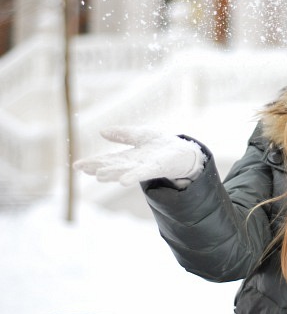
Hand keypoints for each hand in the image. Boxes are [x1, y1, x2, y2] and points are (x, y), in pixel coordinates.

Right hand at [74, 126, 205, 187]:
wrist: (183, 151)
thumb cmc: (161, 144)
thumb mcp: (140, 135)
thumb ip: (122, 134)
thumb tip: (101, 131)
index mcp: (128, 157)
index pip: (107, 160)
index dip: (93, 163)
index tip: (76, 166)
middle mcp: (134, 165)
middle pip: (113, 166)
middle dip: (99, 168)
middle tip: (83, 169)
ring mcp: (145, 167)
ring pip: (126, 171)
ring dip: (113, 174)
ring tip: (99, 176)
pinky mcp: (157, 168)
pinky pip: (144, 173)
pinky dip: (133, 176)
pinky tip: (124, 181)